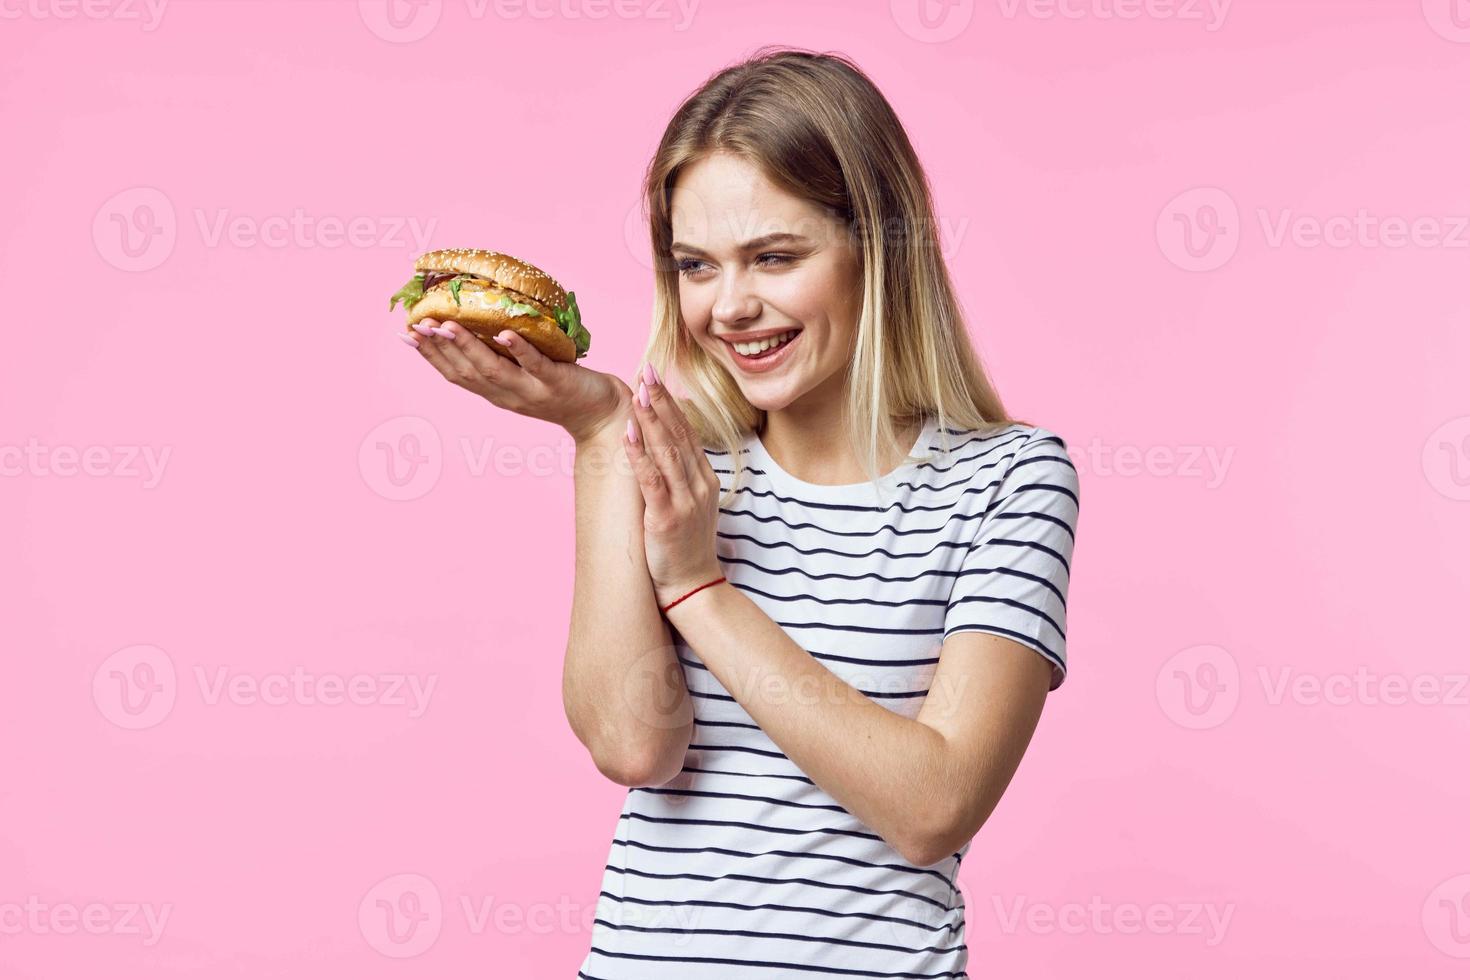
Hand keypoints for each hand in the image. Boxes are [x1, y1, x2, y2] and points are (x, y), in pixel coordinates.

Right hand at [402, 318, 629, 442]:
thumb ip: (501, 358)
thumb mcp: (524, 375)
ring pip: (493, 370)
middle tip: (417, 324)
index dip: (429, 356)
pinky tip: (506, 333)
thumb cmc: (563, 388)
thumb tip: (479, 325)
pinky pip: (536, 366)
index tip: (406, 333)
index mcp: (496, 393)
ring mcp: (532, 391)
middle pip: (466, 372)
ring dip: (468, 347)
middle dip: (439, 348)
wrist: (602, 415)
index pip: (455, 374)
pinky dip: (519, 350)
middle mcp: (508, 396)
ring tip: (448, 325)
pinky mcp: (557, 384)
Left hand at [621, 365, 724, 609]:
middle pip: (678, 434)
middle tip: (646, 372)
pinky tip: (628, 434)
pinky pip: (652, 480)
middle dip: (661, 402)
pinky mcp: (667, 517)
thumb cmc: (686, 545)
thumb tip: (665, 449)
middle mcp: (698, 485)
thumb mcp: (691, 504)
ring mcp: (685, 501)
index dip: (671, 404)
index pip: (687, 432)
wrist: (693, 584)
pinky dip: (639, 455)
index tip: (657, 378)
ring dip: (651, 420)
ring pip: (667, 451)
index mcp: (704, 479)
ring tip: (638, 393)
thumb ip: (682, 476)